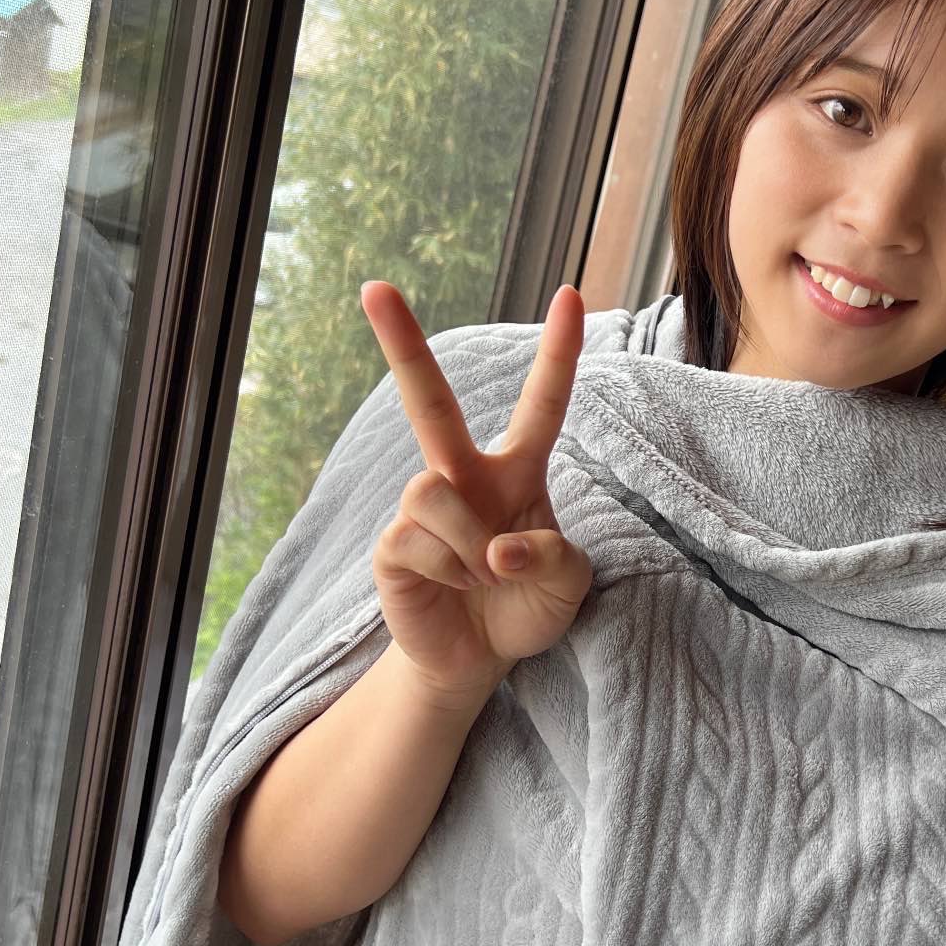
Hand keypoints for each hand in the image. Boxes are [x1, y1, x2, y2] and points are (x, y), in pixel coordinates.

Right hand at [361, 280, 592, 697]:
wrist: (479, 659)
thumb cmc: (527, 607)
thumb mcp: (570, 586)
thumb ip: (555, 557)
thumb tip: (498, 547)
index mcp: (517, 472)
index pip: (542, 404)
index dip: (558, 352)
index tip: (569, 294)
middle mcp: (464, 477)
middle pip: (430, 401)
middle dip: (402, 344)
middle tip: (374, 286)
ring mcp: (422, 509)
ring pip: (432, 489)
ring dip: (471, 545)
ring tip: (485, 578)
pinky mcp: (393, 547)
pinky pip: (417, 539)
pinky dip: (451, 571)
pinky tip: (456, 589)